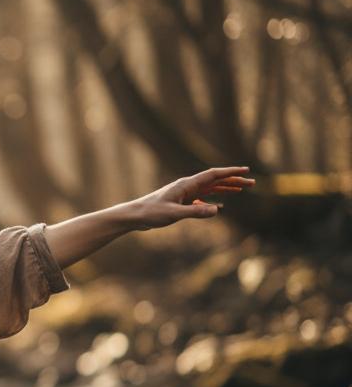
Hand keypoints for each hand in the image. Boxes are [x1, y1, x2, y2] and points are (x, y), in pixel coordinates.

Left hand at [128, 165, 254, 229]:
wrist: (134, 216)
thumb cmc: (151, 213)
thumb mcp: (174, 214)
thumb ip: (195, 212)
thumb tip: (218, 210)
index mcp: (186, 184)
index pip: (213, 174)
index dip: (230, 172)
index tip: (246, 170)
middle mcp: (187, 186)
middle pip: (215, 180)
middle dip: (234, 180)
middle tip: (252, 183)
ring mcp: (183, 194)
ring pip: (209, 189)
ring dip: (225, 188)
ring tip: (242, 190)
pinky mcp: (179, 202)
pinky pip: (201, 199)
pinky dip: (212, 201)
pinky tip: (218, 207)